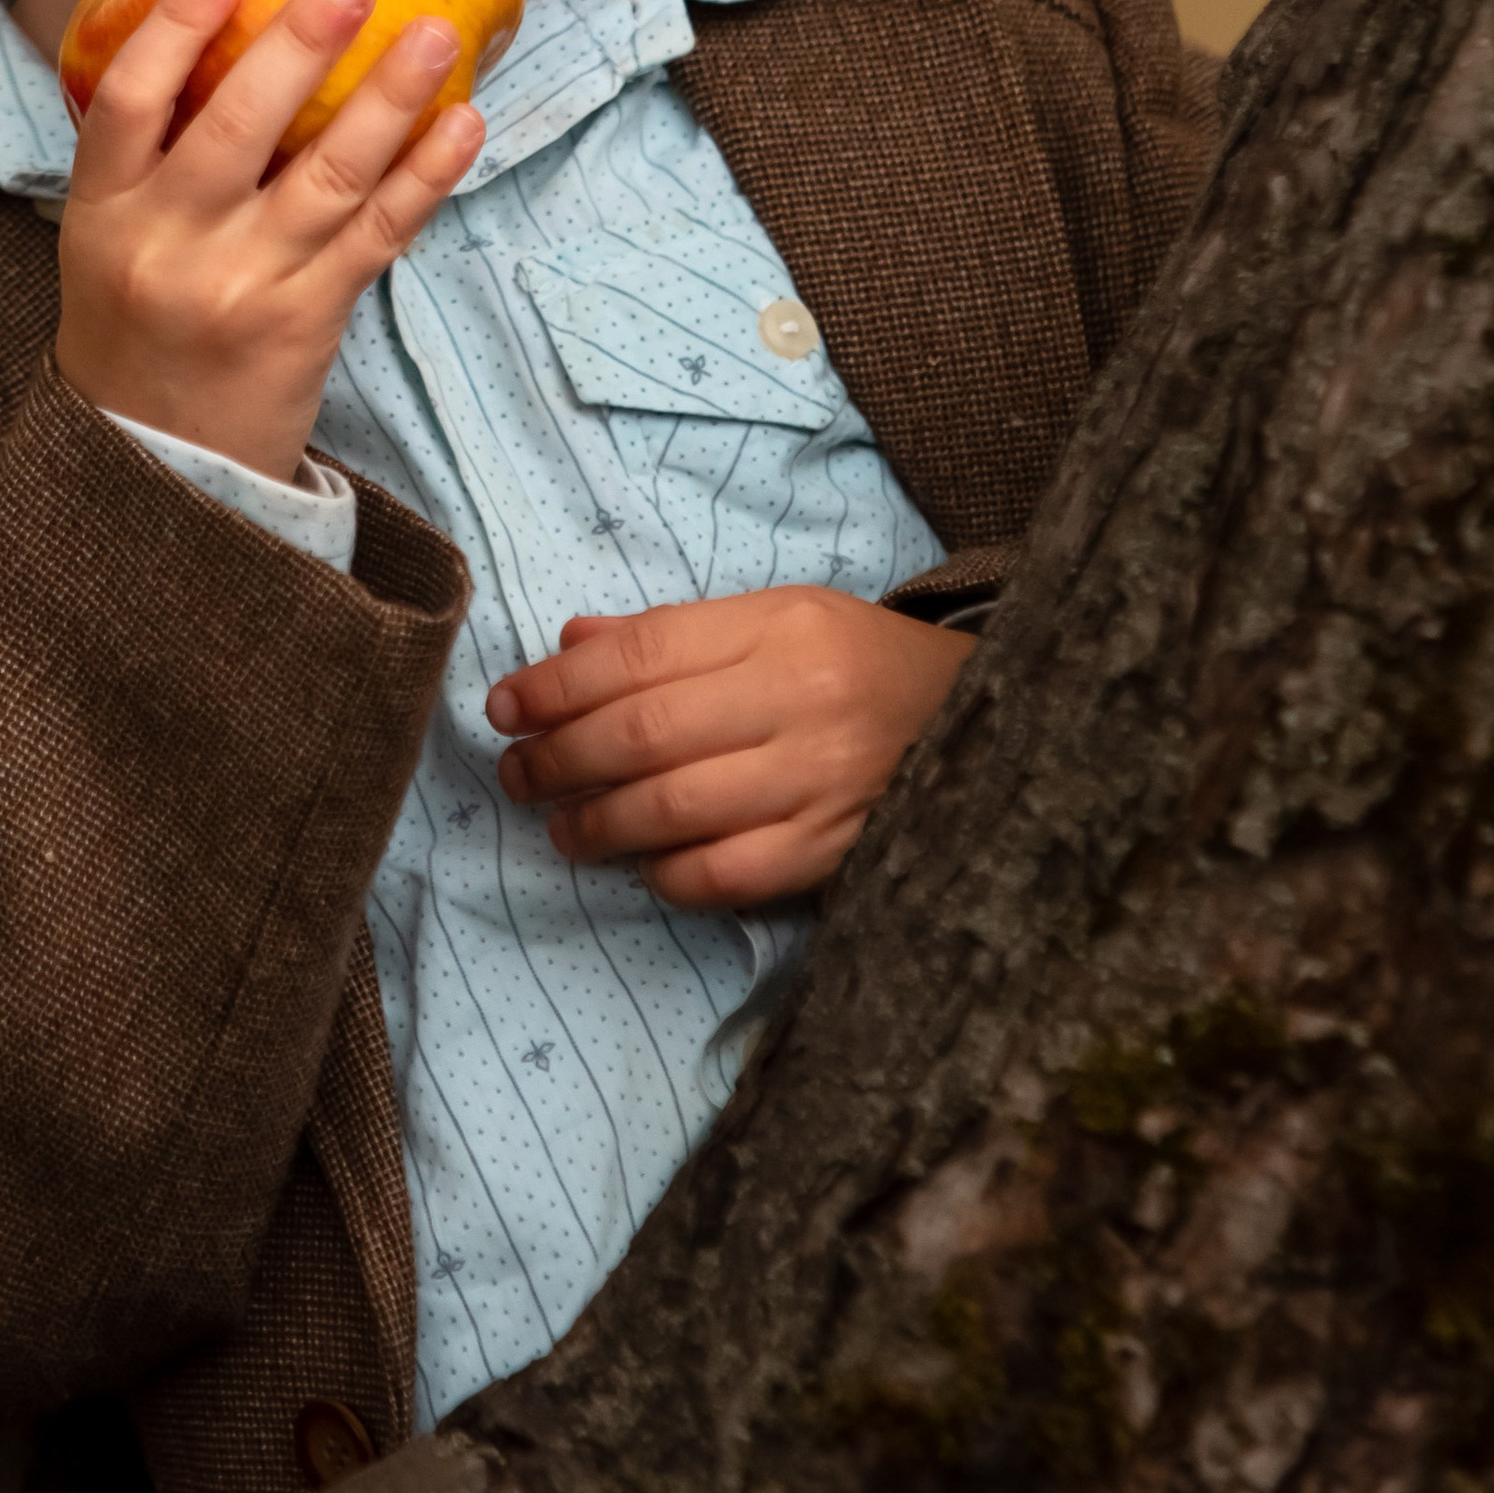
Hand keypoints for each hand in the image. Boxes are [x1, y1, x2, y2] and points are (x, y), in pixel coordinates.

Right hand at [55, 0, 484, 483]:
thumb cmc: (135, 322)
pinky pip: (379, 234)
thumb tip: (230, 23)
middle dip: (298, 46)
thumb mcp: (106, 237)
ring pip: (328, 175)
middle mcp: (168, 247)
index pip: (126, 103)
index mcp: (103, 212)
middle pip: (237, 127)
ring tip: (435, 33)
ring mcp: (242, 286)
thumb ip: (152, 152)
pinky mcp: (308, 322)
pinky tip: (462, 122)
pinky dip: (426, 175)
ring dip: (389, 97)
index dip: (171, 29)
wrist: (155, 467)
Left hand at [484, 586, 970, 908]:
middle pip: (645, 735)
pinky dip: (668, 875)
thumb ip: (674, 633)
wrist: (988, 720)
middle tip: (516, 772)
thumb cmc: (858, 662)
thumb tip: (568, 646)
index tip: (505, 706)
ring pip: (675, 810)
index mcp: (781, 626)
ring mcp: (820, 782)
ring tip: (560, 825)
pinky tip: (641, 865)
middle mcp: (800, 700)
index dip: (558, 684)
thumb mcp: (776, 616)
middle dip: (560, 757)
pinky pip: (726, 876)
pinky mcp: (835, 852)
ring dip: (596, 823)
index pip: (643, 653)